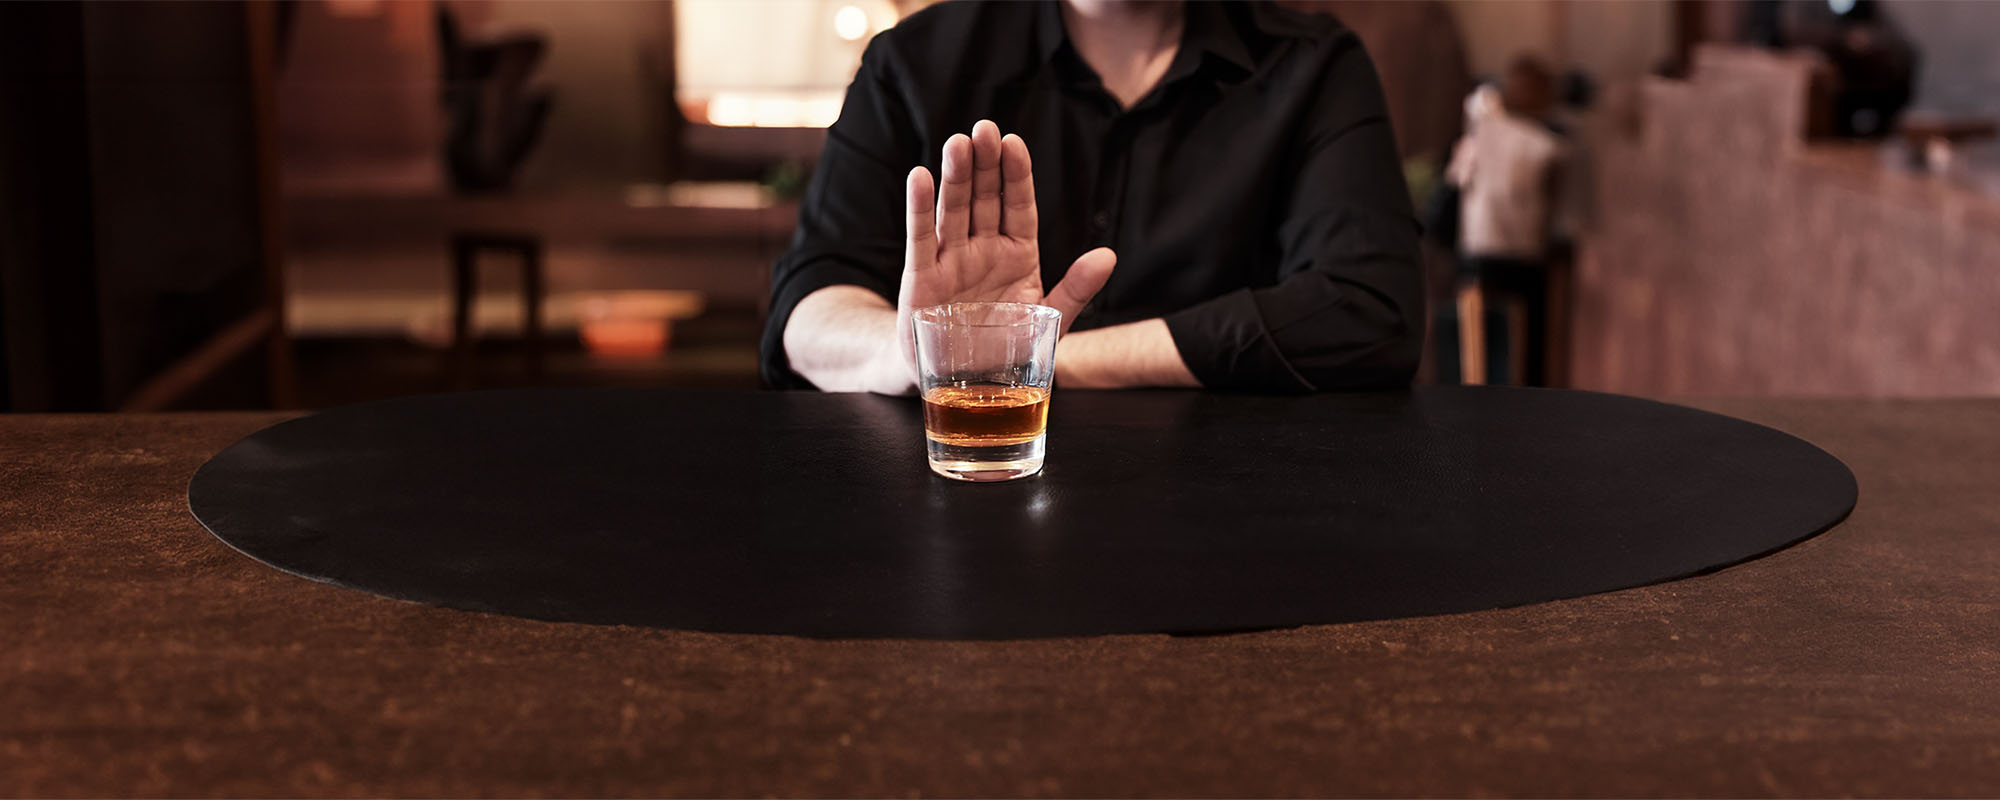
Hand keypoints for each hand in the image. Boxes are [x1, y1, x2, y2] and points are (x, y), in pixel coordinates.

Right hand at [893, 120, 1116, 379]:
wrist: (962, 389)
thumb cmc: (1006, 352)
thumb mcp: (1048, 322)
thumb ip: (1076, 290)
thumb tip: (1108, 255)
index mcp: (1018, 255)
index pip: (1018, 206)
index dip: (1016, 176)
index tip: (1013, 143)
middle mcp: (983, 251)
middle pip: (984, 199)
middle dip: (984, 164)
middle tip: (984, 129)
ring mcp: (951, 262)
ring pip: (954, 211)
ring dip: (955, 177)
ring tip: (957, 143)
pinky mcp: (922, 280)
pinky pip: (921, 240)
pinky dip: (920, 210)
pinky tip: (920, 177)